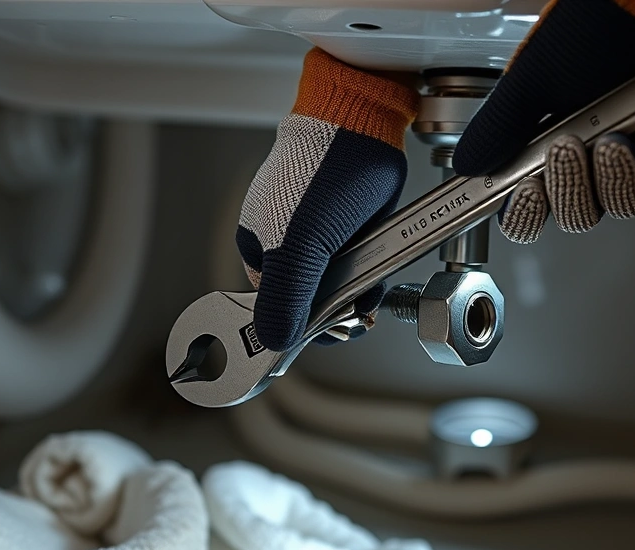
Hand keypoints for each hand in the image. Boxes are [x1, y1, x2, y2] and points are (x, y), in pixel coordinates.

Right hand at [236, 48, 418, 350]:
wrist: (361, 124)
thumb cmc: (320, 170)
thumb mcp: (297, 246)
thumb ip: (284, 297)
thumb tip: (272, 340)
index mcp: (258, 250)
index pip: (273, 308)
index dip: (299, 326)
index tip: (325, 333)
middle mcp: (284, 245)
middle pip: (308, 301)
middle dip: (334, 311)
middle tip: (353, 313)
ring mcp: (317, 237)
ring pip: (337, 286)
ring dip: (356, 295)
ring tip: (366, 288)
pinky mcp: (347, 228)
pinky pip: (356, 266)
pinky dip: (369, 275)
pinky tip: (376, 273)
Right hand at [455, 0, 634, 242]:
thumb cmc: (587, 29)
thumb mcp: (531, 79)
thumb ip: (498, 127)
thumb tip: (467, 164)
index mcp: (540, 149)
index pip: (528, 208)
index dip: (526, 214)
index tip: (526, 193)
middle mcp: (584, 159)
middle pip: (577, 214)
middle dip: (572, 188)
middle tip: (568, 146)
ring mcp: (626, 154)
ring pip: (622, 203)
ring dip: (615, 180)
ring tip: (614, 140)